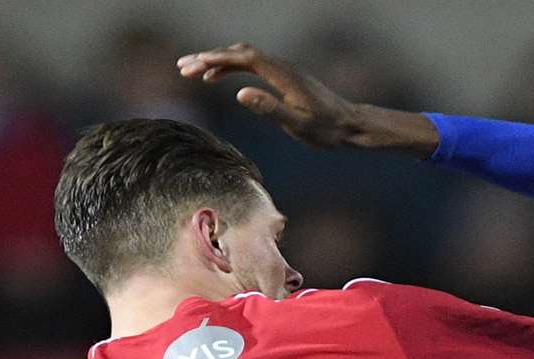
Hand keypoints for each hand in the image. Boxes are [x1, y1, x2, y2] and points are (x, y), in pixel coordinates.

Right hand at [176, 43, 438, 154]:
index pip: (243, 58)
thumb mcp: (297, 124)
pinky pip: (252, 65)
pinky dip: (231, 68)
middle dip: (209, 58)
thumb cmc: (327, 129)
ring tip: (192, 73)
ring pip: (244, 57)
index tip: (193, 66)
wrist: (351, 125)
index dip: (216, 60)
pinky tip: (219, 81)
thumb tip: (240, 94)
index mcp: (282, 75)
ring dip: (217, 61)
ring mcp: (283, 70)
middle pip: (239, 53)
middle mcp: (281, 67)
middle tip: (183, 69)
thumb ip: (269, 109)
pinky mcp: (284, 77)